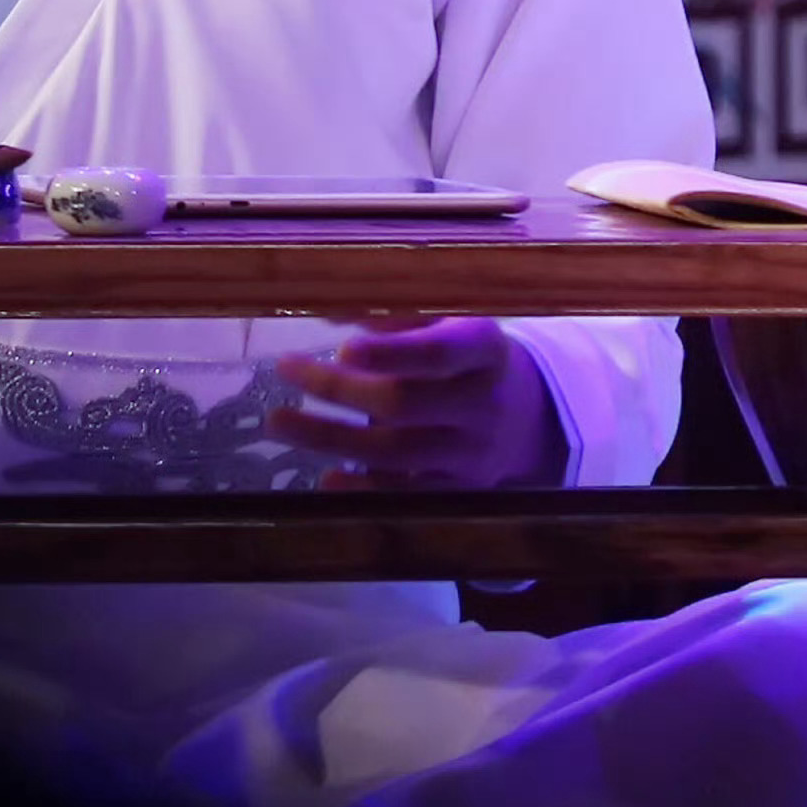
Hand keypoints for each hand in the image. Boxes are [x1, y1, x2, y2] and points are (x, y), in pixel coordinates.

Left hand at [269, 316, 568, 489]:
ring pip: (396, 453)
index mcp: (483, 349)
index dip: (392, 353)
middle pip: (404, 403)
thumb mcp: (446, 321)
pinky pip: (407, 496)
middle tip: (286, 370)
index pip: (438, 354)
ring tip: (278, 423)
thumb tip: (327, 310)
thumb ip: (390, 314)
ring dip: (332, 439)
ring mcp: (471, 454)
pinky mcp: (459, 492)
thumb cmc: (467, 354)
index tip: (343, 348)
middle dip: (339, 390)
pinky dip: (365, 490)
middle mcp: (482, 405)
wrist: (528, 416)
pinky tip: (326, 478)